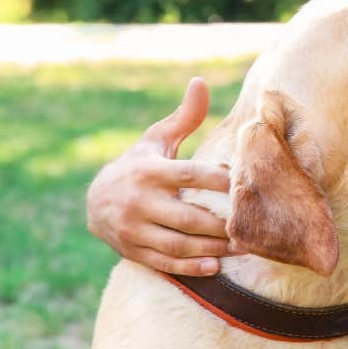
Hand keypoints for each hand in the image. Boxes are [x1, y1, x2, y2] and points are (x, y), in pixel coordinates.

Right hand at [86, 77, 231, 275]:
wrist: (94, 201)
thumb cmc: (139, 164)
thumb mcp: (157, 139)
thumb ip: (184, 117)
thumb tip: (201, 82)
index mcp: (150, 172)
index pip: (190, 175)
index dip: (219, 180)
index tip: (245, 183)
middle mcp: (139, 201)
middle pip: (189, 216)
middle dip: (222, 224)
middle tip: (253, 227)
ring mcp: (134, 229)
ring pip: (179, 243)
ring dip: (212, 248)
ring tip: (242, 247)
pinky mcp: (132, 251)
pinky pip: (164, 262)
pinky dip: (190, 267)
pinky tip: (215, 266)